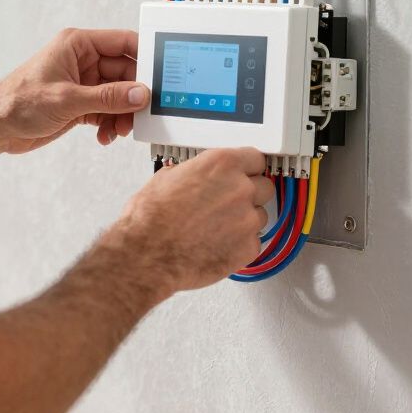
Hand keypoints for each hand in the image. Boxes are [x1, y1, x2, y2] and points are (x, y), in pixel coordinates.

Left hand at [0, 28, 148, 154]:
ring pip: (118, 95)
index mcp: (78, 45)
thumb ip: (107, 97)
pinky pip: (107, 110)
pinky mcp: (80, 104)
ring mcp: (83, 83)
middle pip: (125, 73)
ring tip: (119, 130)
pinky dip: (111, 123)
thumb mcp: (67, 99)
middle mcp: (83, 61)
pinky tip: (105, 135)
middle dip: (134, 96)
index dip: (145, 57)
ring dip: (122, 114)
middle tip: (140, 114)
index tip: (162, 75)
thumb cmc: (17, 102)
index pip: (123, 43)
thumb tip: (139, 94)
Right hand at [106, 148, 273, 296]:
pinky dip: (240, 244)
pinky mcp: (248, 247)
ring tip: (217, 228)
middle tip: (228, 204)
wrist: (147, 254)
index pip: (255, 158)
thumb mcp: (167, 178)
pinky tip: (217, 244)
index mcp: (221, 164)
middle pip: (264, 186)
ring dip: (245, 220)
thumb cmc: (150, 219)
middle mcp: (240, 188)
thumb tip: (193, 174)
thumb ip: (193, 173)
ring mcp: (247, 219)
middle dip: (249, 194)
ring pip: (260, 216)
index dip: (248, 168)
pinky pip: (253, 242)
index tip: (245, 174)